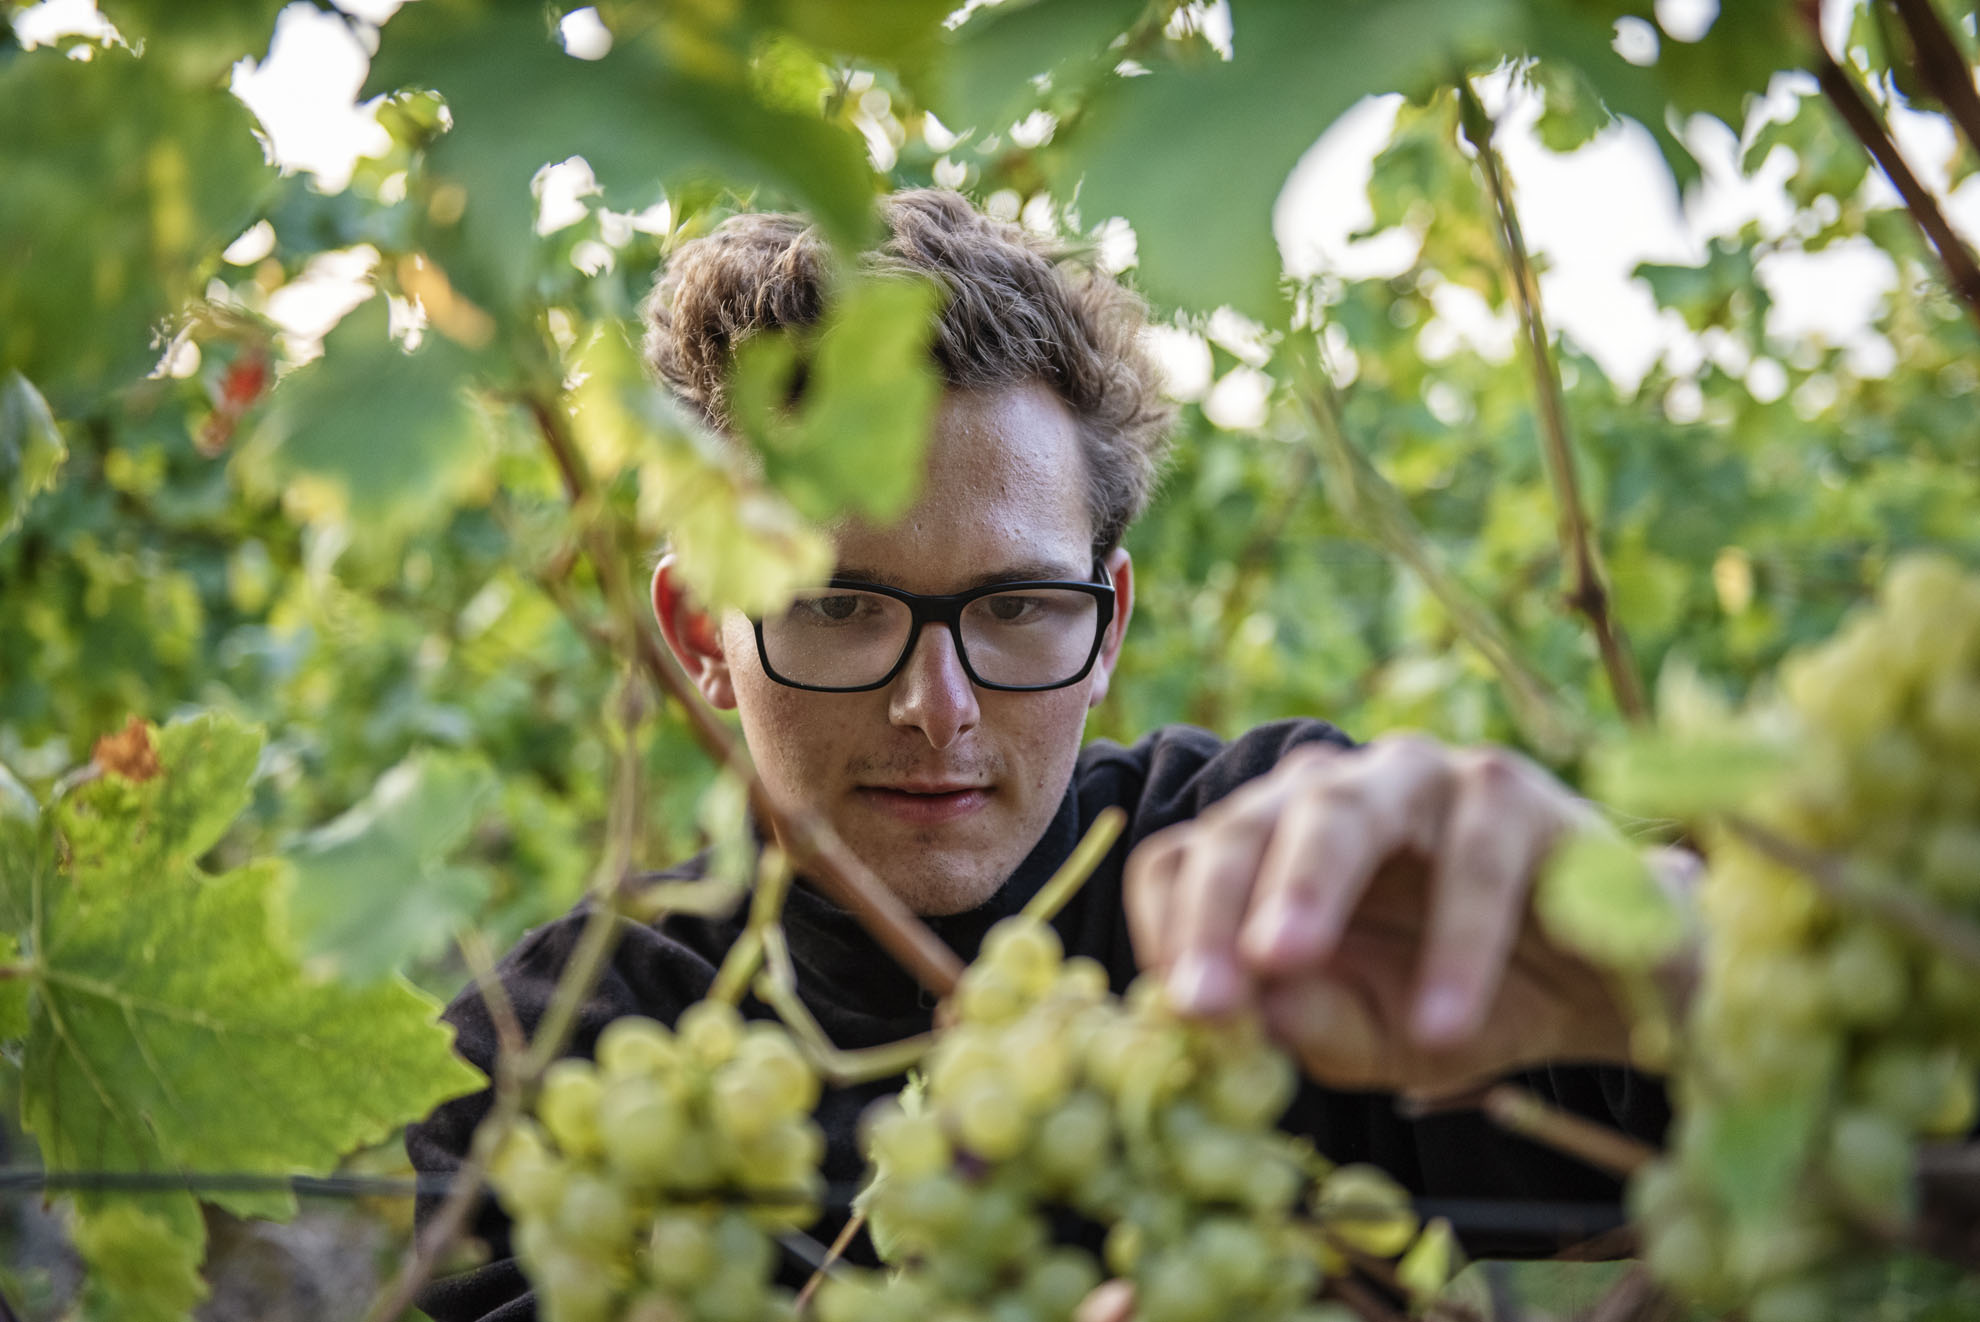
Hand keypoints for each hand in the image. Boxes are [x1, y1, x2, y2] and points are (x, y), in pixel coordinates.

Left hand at [1123, 734, 1633, 1093]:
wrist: (1610, 1000)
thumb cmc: (1461, 1006)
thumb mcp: (1369, 1038)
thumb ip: (1303, 1022)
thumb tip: (1235, 1011)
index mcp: (1275, 843)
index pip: (1185, 860)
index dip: (1169, 932)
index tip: (1179, 1017)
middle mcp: (1339, 793)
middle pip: (1248, 821)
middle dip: (1215, 905)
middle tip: (1204, 996)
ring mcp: (1428, 780)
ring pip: (1346, 809)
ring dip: (1308, 885)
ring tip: (1285, 964)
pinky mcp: (1520, 797)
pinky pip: (1477, 856)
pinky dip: (1455, 942)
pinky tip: (1441, 1024)